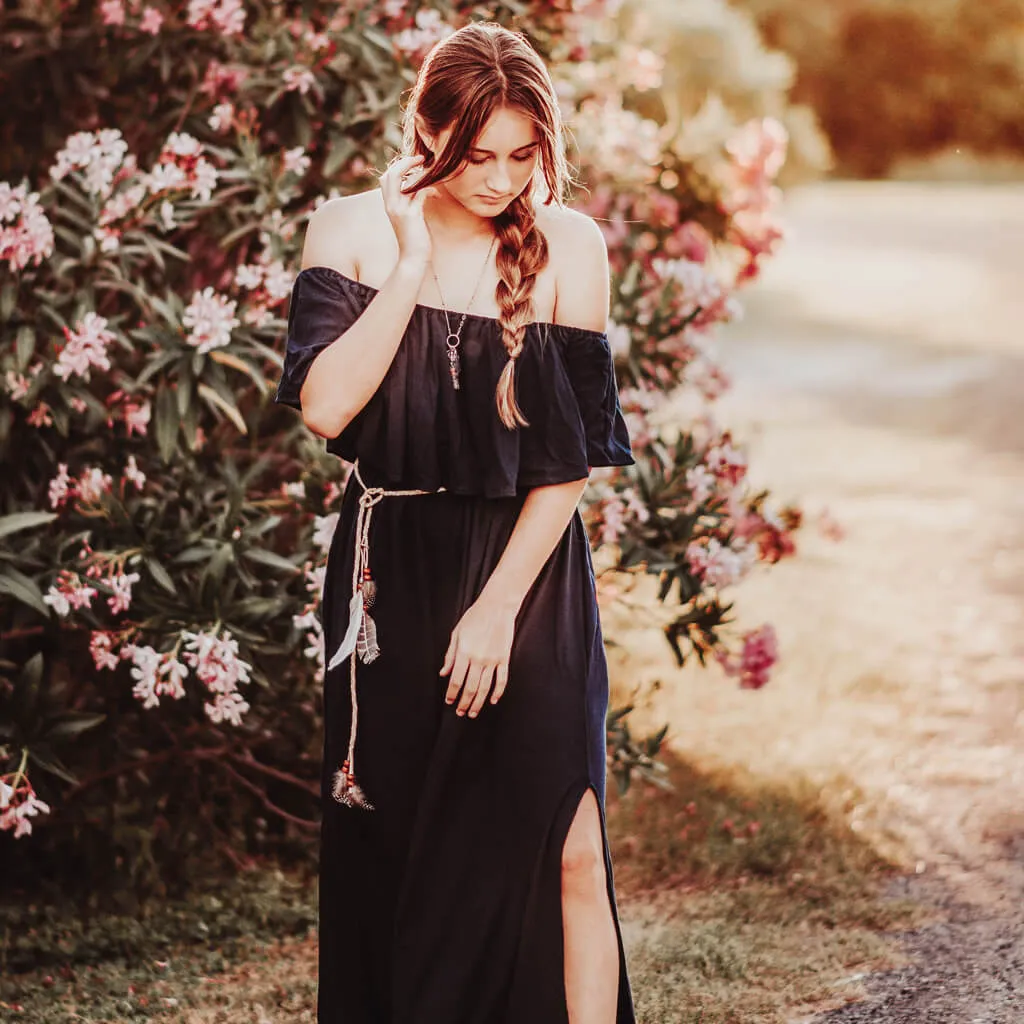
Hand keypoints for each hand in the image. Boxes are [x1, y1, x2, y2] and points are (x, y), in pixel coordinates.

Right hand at [379, 153, 436, 265]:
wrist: (413, 259)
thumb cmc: (414, 239)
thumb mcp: (410, 217)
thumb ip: (410, 202)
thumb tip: (419, 188)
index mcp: (389, 204)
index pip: (386, 177)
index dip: (399, 166)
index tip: (414, 164)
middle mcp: (391, 205)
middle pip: (390, 173)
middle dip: (405, 162)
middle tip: (421, 159)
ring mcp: (400, 209)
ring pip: (402, 180)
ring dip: (419, 173)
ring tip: (432, 173)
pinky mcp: (412, 215)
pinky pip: (420, 193)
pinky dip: (430, 189)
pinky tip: (437, 195)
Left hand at [439, 597, 516, 717]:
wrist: (497, 607)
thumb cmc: (475, 617)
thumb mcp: (456, 634)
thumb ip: (450, 655)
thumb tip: (443, 672)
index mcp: (464, 652)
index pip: (456, 680)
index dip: (452, 694)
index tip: (449, 701)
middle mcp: (478, 659)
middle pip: (470, 687)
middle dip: (464, 703)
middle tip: (460, 712)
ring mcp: (492, 660)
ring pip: (484, 688)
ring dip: (478, 702)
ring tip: (473, 712)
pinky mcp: (504, 658)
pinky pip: (501, 680)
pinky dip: (498, 692)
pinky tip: (493, 700)